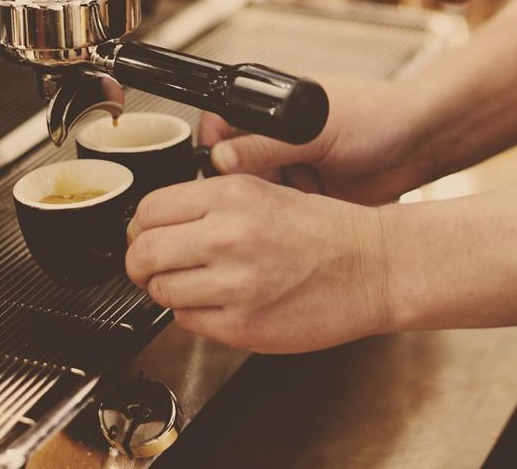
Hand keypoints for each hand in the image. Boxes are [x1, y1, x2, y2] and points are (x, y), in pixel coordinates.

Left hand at [125, 174, 390, 353]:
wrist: (375, 267)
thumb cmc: (328, 231)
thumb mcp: (266, 190)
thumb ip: (210, 202)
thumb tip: (158, 222)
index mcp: (231, 195)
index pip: (147, 210)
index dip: (141, 228)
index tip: (148, 236)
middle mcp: (229, 236)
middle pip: (143, 253)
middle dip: (142, 264)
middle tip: (154, 268)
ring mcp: (235, 284)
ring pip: (161, 292)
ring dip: (170, 292)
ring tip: (198, 286)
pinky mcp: (245, 325)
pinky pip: (189, 322)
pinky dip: (196, 316)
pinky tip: (222, 304)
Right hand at [199, 76, 432, 204]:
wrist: (420, 144)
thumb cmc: (376, 116)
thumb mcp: (315, 130)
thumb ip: (267, 145)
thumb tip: (221, 159)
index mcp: (272, 108)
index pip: (221, 126)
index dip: (214, 150)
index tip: (219, 174)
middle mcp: (277, 138)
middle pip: (233, 168)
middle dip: (242, 186)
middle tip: (256, 198)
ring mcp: (292, 168)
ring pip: (256, 195)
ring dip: (265, 205)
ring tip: (286, 207)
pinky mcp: (307, 197)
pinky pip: (282, 213)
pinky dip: (286, 220)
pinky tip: (299, 220)